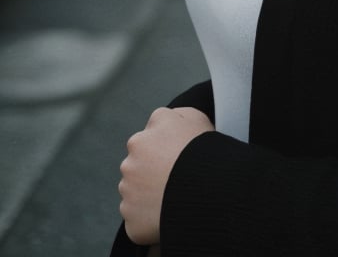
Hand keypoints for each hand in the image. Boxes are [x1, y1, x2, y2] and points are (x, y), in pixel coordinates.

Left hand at [119, 106, 213, 244]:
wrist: (206, 189)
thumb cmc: (203, 151)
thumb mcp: (194, 117)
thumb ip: (175, 116)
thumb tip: (168, 120)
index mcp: (140, 139)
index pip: (148, 141)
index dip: (167, 148)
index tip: (180, 155)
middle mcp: (129, 164)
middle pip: (139, 168)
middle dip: (153, 173)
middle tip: (178, 179)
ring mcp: (129, 195)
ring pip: (137, 195)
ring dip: (150, 196)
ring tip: (177, 197)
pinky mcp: (132, 222)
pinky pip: (139, 222)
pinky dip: (151, 221)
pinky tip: (170, 214)